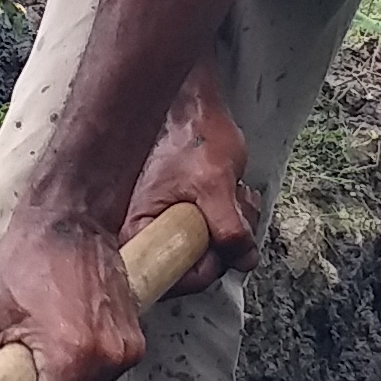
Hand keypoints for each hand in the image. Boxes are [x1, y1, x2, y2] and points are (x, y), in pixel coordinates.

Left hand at [0, 208, 145, 380]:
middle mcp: (106, 358)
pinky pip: (103, 373)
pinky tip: (67, 333)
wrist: (71, 222)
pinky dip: (84, 364)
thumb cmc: (28, 261)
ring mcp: (126, 350)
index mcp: (70, 357)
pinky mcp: (136, 340)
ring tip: (46, 342)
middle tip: (24, 368)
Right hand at [128, 66, 258, 293]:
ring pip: (205, 250)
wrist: (191, 102)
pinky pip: (210, 232)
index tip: (218, 248)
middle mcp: (143, 233)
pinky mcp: (181, 214)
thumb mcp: (216, 185)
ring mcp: (164, 224)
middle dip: (223, 242)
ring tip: (234, 193)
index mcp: (136, 231)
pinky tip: (232, 192)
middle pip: (190, 268)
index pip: (167, 279)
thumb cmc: (190, 133)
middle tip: (234, 210)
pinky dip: (230, 216)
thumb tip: (243, 259)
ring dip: (232, 226)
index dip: (201, 269)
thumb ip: (230, 229)